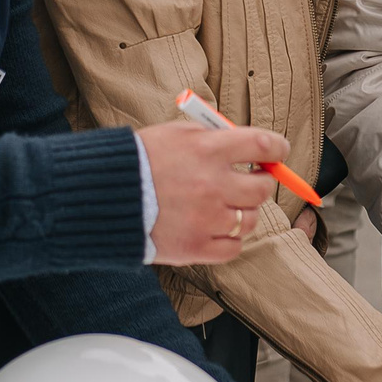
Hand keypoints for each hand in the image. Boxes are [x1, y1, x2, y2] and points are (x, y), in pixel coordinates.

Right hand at [135, 119, 279, 264]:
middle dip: (259, 183)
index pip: (264, 146)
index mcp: (208, 149)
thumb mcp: (176, 134)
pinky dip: (229, 239)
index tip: (277, 153)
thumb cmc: (141, 161)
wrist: (104, 197)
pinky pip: (234, 247)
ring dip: (242, 212)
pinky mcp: (196, 247)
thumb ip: (215, 138)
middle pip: (262, 188)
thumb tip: (252, 147)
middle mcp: (212, 184)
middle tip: (248, 182)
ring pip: (250, 219)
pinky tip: (214, 228)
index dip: (277, 149)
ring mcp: (206, 219)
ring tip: (222, 206)